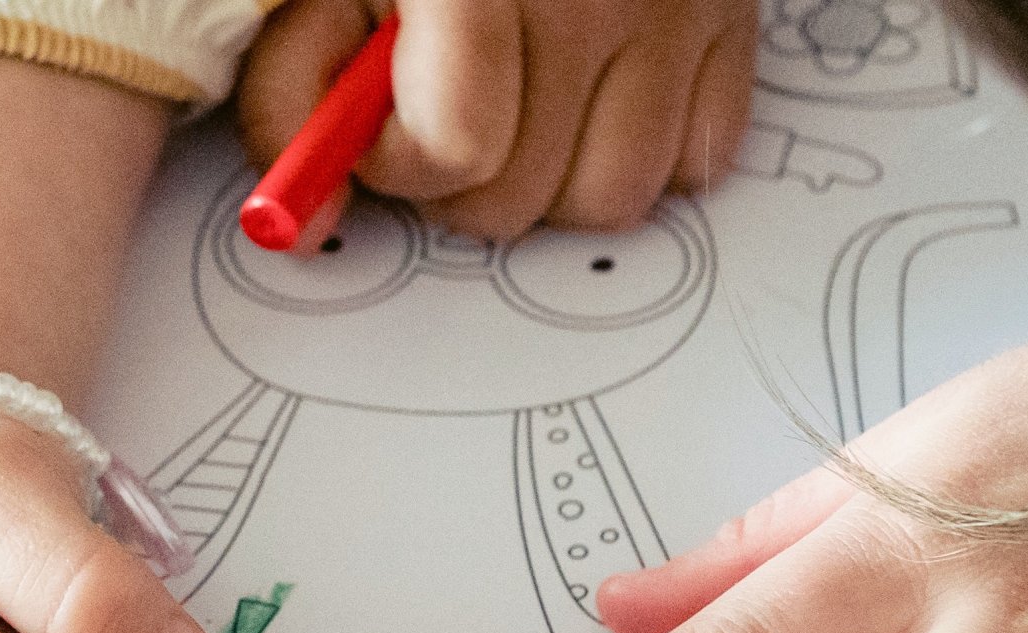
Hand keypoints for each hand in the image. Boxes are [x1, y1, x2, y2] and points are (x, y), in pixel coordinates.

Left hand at [236, 0, 756, 238]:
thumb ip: (294, 88)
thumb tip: (304, 218)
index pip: (457, 150)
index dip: (399, 162)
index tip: (381, 126)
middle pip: (523, 196)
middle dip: (462, 182)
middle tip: (442, 111)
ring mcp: (673, 11)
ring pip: (614, 198)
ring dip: (553, 183)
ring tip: (519, 111)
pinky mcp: (732, 21)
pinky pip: (701, 161)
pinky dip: (645, 154)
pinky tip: (595, 99)